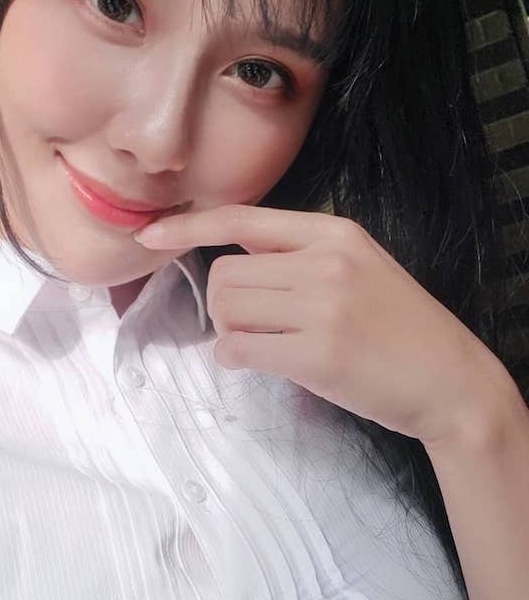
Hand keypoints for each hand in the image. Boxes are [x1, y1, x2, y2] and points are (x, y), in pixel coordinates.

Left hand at [133, 204, 509, 449]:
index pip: (241, 218)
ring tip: (266, 343)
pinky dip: (236, 358)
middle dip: (225, 303)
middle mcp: (325, 262)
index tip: (148, 233)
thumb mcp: (357, 266)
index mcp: (334, 232)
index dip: (187, 225)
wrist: (450, 380)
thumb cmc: (397, 325)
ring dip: (231, 330)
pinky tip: (261, 362)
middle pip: (224, 273)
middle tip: (255, 325)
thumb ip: (298, 254)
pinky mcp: (316, 356)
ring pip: (226, 310)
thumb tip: (230, 251)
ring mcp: (322, 308)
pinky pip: (238, 349)